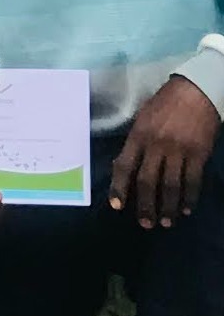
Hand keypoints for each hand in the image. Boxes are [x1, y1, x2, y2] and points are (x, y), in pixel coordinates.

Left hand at [110, 77, 222, 229]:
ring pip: (171, 186)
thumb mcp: (142, 118)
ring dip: (168, 207)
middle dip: (145, 205)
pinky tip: (187, 209)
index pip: (124, 165)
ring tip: (166, 222)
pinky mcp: (199, 154)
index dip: (119, 187)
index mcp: (138, 135)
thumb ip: (136, 142)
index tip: (117, 206)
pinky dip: (190, 198)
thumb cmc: (164, 104)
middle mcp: (156, 145)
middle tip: (145, 223)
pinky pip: (193, 181)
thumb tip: (127, 167)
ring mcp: (179, 151)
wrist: (195, 92)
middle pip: (148, 181)